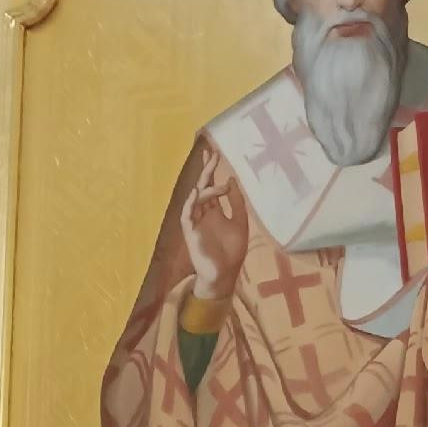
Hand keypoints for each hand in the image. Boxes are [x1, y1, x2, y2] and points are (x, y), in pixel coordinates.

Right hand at [180, 159, 247, 300]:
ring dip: (207, 190)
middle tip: (211, 154)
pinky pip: (187, 215)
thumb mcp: (240, 223)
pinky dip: (191, 204)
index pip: (211, 185)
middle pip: (202, 187)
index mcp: (214, 211)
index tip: (213, 153)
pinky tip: (196, 193)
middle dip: (206, 171)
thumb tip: (231, 180)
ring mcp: (195, 221)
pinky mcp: (190, 232)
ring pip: (196, 199)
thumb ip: (237, 203)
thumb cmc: (232, 251)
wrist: (225, 273)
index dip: (211, 170)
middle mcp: (203, 213)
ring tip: (219, 184)